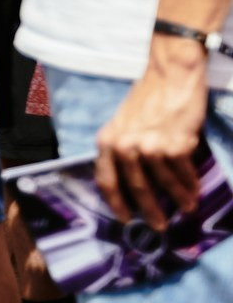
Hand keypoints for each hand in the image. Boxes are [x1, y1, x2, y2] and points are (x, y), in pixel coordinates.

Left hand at [97, 44, 211, 230]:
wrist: (170, 76)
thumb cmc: (148, 100)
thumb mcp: (124, 125)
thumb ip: (124, 150)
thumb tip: (134, 184)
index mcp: (107, 141)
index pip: (106, 181)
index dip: (116, 203)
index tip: (126, 220)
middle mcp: (124, 145)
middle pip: (135, 188)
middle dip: (148, 210)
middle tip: (158, 226)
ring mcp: (150, 146)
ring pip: (163, 183)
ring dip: (177, 199)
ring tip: (187, 209)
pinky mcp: (174, 144)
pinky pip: (183, 173)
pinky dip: (190, 185)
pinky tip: (195, 192)